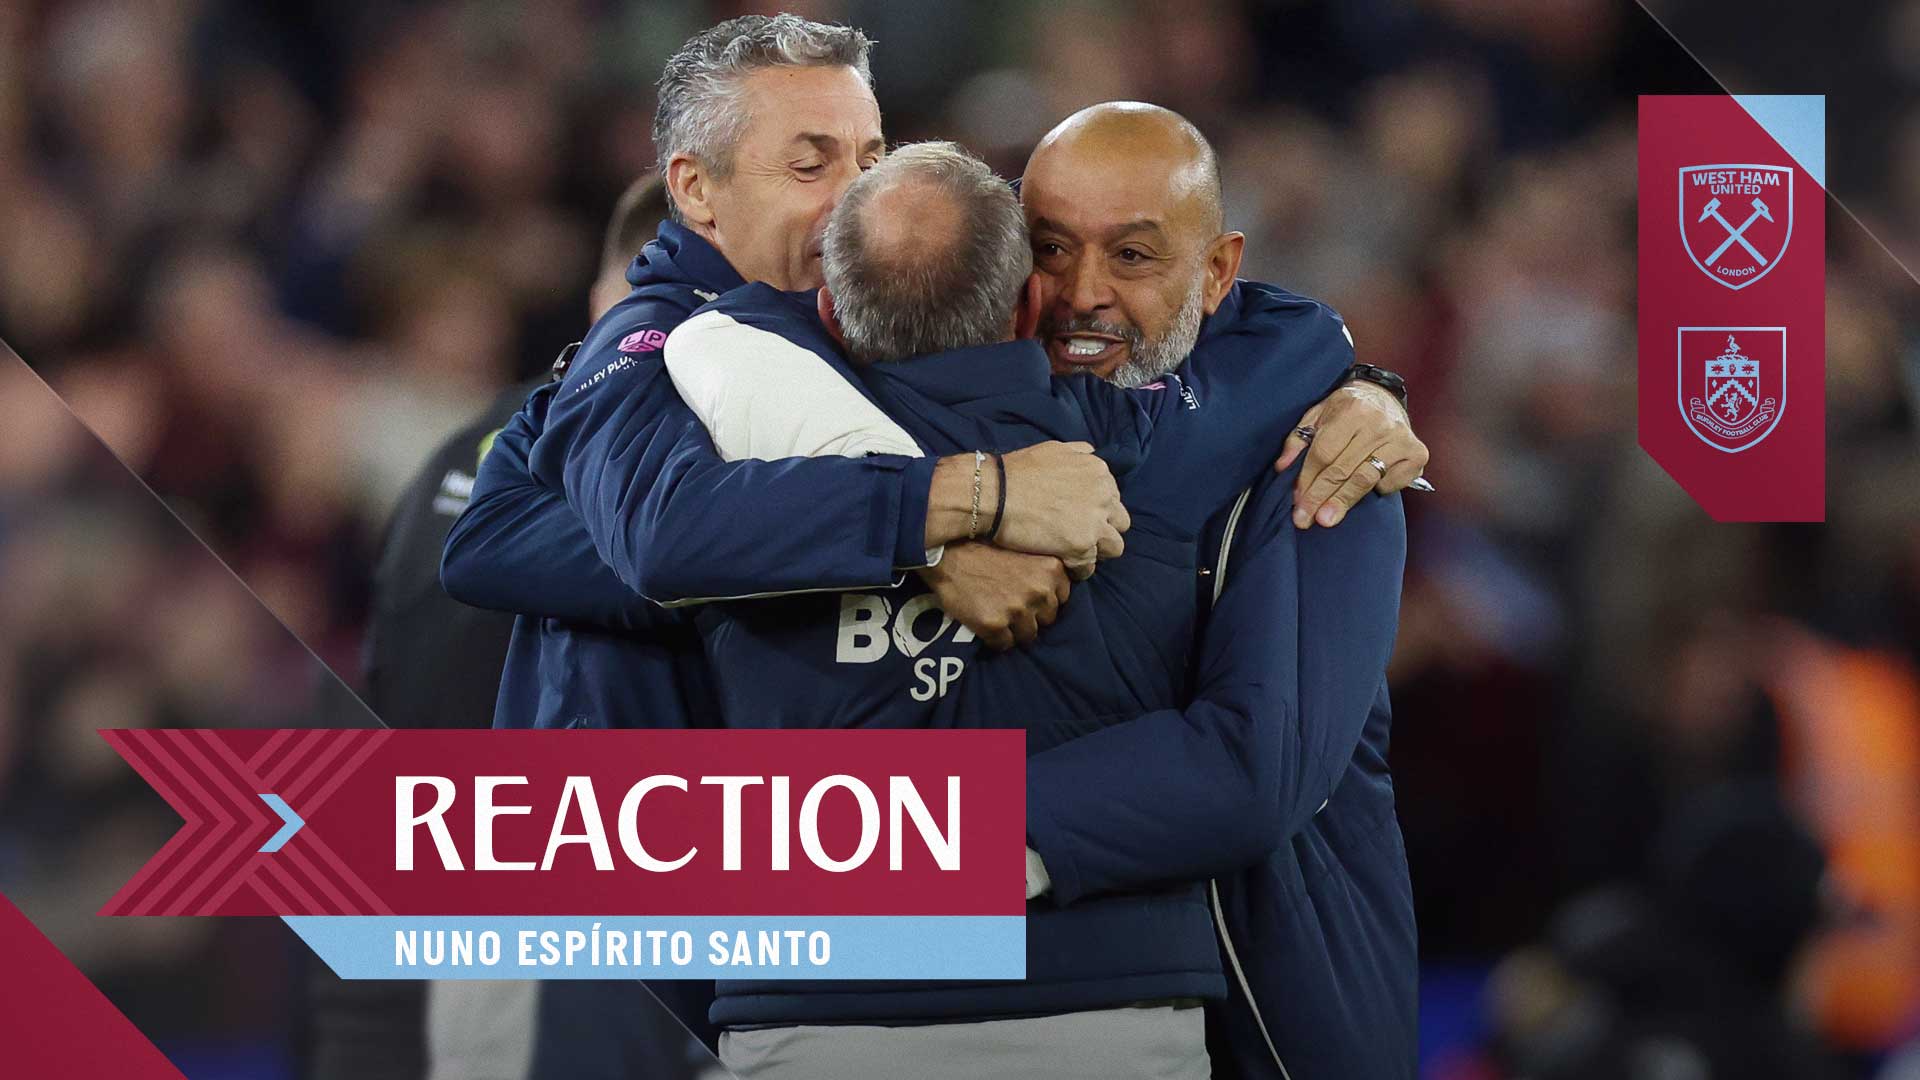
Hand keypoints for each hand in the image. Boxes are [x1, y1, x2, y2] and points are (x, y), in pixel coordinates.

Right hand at [916, 543, 1070, 650]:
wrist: (947, 554)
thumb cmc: (984, 547)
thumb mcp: (1024, 550)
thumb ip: (1042, 571)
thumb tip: (1052, 595)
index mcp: (1052, 570)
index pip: (1062, 599)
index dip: (1044, 600)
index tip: (1030, 596)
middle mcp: (1040, 591)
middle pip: (1047, 619)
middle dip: (1032, 615)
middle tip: (1012, 606)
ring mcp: (1018, 610)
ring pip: (1028, 635)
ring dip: (1015, 630)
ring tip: (999, 616)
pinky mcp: (995, 625)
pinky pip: (1004, 644)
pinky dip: (996, 639)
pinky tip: (985, 624)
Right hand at [992, 442, 1129, 562]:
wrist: (994, 493)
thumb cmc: (1018, 470)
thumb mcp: (1055, 449)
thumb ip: (1079, 453)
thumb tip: (1091, 454)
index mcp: (1099, 472)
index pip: (1113, 498)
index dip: (1098, 509)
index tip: (1080, 515)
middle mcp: (1103, 496)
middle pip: (1121, 522)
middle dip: (1104, 529)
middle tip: (1081, 534)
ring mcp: (1094, 522)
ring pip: (1114, 547)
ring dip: (1097, 550)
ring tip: (1076, 552)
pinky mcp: (1080, 545)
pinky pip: (1089, 567)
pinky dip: (1078, 569)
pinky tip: (1065, 565)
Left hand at [1276, 382, 1427, 528]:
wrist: (1384, 396)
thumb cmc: (1346, 409)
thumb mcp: (1318, 414)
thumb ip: (1299, 439)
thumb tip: (1283, 467)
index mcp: (1351, 410)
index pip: (1324, 453)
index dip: (1308, 479)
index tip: (1297, 500)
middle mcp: (1379, 423)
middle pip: (1343, 469)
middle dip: (1321, 496)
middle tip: (1305, 519)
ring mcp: (1400, 439)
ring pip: (1365, 479)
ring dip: (1343, 502)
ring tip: (1326, 520)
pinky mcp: (1416, 453)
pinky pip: (1390, 483)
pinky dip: (1375, 492)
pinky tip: (1364, 494)